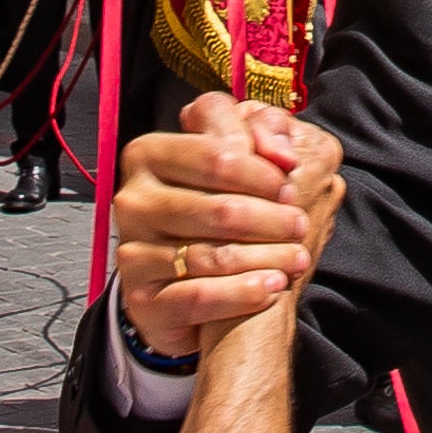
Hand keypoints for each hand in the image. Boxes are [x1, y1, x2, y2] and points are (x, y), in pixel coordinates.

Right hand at [118, 97, 344, 358]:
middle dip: (270, 219)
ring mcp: (131, 253)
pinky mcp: (142, 301)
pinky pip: (198, 298)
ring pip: (210, 257)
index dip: (262, 173)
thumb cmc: (221, 207)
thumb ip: (264, 131)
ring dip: (265, 258)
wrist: (193, 278)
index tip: (289, 188)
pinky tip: (273, 287)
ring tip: (297, 258)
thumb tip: (283, 155)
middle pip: (217, 210)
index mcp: (148, 155)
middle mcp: (132, 201)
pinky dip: (242, 293)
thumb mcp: (239, 157)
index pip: (215, 156)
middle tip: (300, 226)